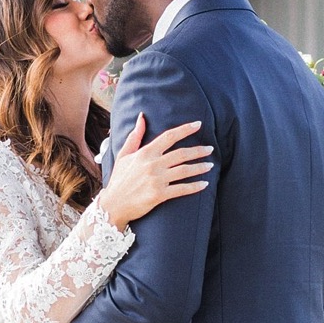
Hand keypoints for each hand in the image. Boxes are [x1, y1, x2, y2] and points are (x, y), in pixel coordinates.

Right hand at [99, 112, 212, 230]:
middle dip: (198, 150)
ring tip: (210, 165)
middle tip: (210, 149)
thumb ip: (135, 136)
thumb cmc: (119, 179)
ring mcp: (156, 180)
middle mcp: (152, 165)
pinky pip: (182, 189)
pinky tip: (205, 184)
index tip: (198, 125)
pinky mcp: (159, 195)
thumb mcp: (124, 155)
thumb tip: (142, 117)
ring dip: (200, 167)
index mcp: (145, 153)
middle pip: (181, 154)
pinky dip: (195, 187)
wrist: (113, 205)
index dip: (185, 129)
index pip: (169, 137)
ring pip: (185, 170)